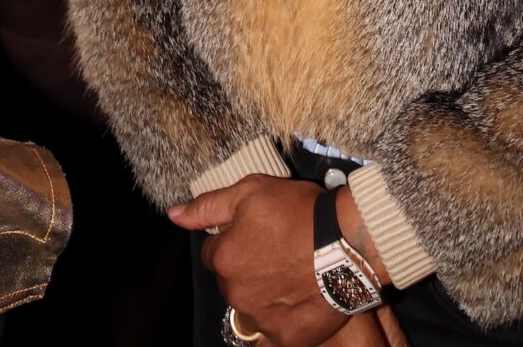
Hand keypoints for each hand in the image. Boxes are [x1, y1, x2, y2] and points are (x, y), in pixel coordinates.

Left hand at [169, 175, 342, 346]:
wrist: (347, 242)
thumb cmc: (299, 212)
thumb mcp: (251, 191)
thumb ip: (209, 206)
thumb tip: (174, 215)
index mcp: (224, 257)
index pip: (213, 252)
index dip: (232, 239)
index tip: (256, 232)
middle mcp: (236, 293)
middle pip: (231, 280)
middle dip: (246, 267)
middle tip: (277, 249)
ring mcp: (260, 319)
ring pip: (251, 305)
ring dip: (263, 291)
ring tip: (291, 272)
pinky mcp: (285, 337)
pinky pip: (273, 331)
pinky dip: (281, 316)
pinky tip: (297, 297)